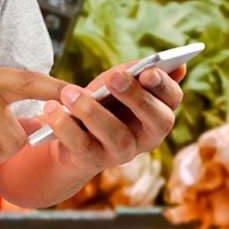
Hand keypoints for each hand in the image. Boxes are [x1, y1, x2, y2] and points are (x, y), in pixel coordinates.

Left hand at [42, 61, 183, 174]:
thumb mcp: (117, 85)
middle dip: (137, 98)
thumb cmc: (101, 103)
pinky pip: (82, 146)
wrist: (71, 136)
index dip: (164, 86)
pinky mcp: (95, 161)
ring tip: (69, 92)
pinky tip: (51, 108)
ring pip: (117, 136)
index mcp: (158, 113)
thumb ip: (138, 73)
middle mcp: (148, 137)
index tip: (148, 71)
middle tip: (114, 77)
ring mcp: (123, 152)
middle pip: (157, 121)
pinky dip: (65, 126)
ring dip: (93, 112)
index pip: (173, 100)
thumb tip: (176, 66)